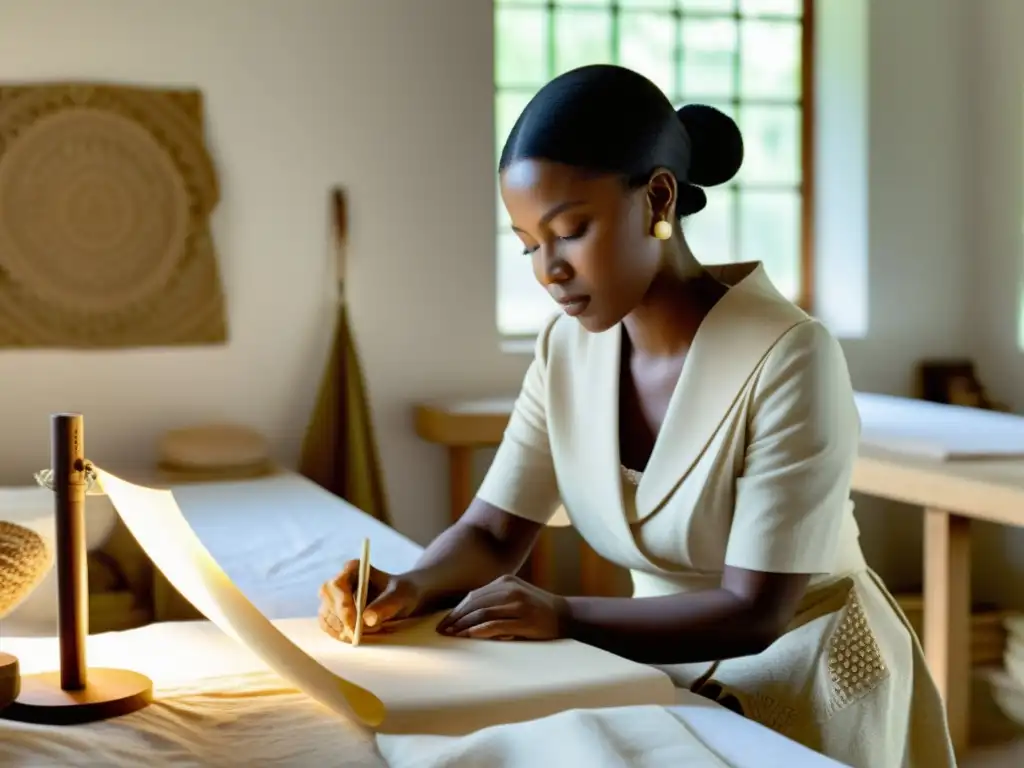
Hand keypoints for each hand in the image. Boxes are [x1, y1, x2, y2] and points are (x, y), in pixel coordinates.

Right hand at [318, 561, 420, 642]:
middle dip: (342, 620)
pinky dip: (338, 634)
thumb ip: (386, 605)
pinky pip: (327, 625)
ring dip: (341, 629)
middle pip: (328, 601)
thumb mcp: (401, 596)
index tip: (354, 623)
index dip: (342, 604)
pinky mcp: (333, 613)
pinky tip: (352, 637)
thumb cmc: (403, 592)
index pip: (338, 585)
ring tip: (363, 634)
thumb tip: (367, 619)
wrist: (403, 599)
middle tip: (359, 634)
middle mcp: (340, 581)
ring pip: (325, 614)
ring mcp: (334, 598)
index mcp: (354, 569)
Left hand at [436, 574, 568, 640]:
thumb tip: (465, 617)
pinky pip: (497, 624)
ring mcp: (518, 603)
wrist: (566, 616)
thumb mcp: (515, 598)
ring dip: (464, 625)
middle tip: (442, 631)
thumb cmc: (536, 610)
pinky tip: (470, 636)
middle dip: (456, 618)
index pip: (473, 596)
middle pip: (475, 603)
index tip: (444, 622)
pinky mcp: (525, 619)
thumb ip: (494, 602)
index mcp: (505, 581)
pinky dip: (481, 630)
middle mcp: (510, 589)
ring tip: (453, 635)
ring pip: (483, 613)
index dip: (456, 610)